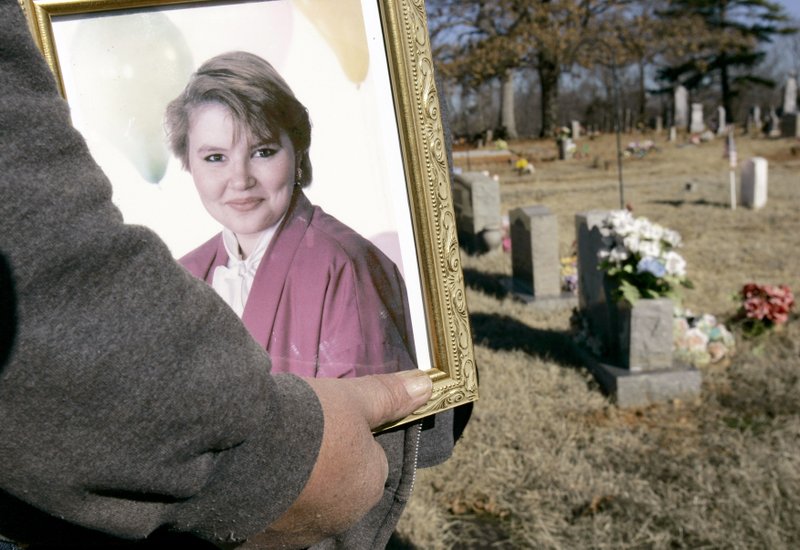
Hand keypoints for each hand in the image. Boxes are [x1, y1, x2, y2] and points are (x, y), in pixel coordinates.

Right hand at [242, 369, 431, 548]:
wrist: (241, 452)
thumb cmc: (310, 423)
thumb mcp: (353, 398)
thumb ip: (389, 395)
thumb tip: (428, 384)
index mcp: (368, 488)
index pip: (370, 460)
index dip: (349, 437)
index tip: (326, 423)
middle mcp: (341, 520)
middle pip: (338, 486)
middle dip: (322, 466)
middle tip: (297, 438)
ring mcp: (300, 535)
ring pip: (304, 504)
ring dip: (293, 487)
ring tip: (270, 455)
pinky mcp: (261, 543)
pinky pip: (271, 520)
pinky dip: (264, 503)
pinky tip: (249, 477)